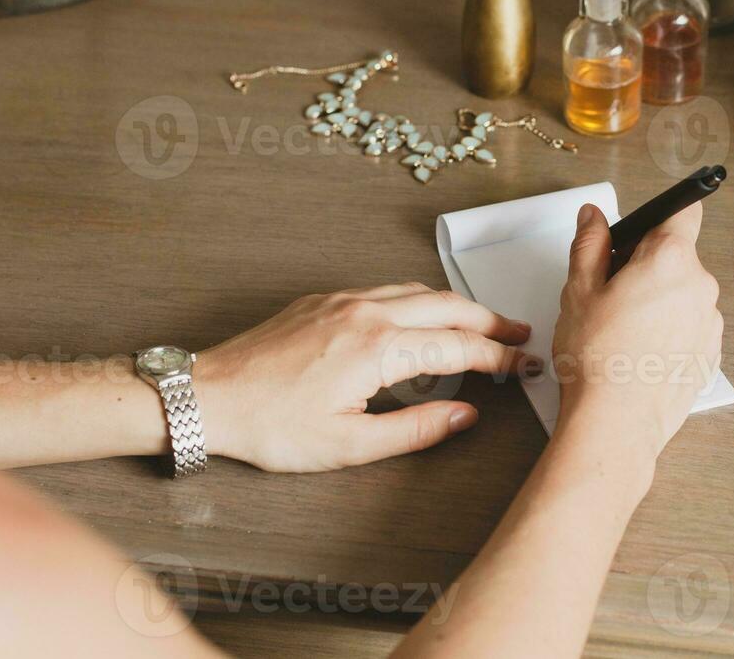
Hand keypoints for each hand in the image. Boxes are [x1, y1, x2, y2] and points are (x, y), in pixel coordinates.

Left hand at [194, 284, 536, 471]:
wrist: (209, 396)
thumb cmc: (270, 425)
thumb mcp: (350, 445)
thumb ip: (415, 429)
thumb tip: (464, 416)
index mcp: (377, 348)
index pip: (459, 346)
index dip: (499, 357)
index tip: (523, 365)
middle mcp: (366, 312)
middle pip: (448, 305)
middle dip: (490, 320)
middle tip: (519, 335)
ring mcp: (344, 299)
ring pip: (418, 290)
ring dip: (457, 306)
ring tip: (482, 324)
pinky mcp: (325, 299)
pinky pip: (387, 289)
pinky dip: (421, 299)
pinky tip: (424, 316)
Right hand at [551, 202, 722, 463]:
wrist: (616, 423)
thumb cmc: (597, 359)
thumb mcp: (578, 289)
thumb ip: (589, 242)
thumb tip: (593, 217)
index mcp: (670, 260)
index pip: (683, 211)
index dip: (657, 216)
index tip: (640, 230)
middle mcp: (700, 287)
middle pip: (677, 256)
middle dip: (646, 265)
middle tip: (610, 291)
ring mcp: (709, 323)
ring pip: (683, 294)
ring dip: (659, 301)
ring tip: (622, 329)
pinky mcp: (709, 355)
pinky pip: (689, 327)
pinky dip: (668, 332)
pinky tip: (638, 351)